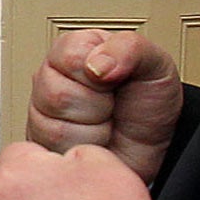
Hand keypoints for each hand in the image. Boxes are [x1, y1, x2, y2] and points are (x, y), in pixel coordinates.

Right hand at [27, 29, 183, 179]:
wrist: (156, 149)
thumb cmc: (150, 104)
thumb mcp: (155, 64)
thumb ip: (129, 49)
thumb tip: (96, 64)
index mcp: (75, 49)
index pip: (70, 56)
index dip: (100, 74)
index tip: (116, 78)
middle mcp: (52, 77)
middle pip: (57, 94)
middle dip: (97, 106)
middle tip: (112, 104)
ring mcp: (43, 111)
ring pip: (55, 126)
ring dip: (93, 130)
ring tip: (104, 123)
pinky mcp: (42, 142)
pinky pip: (54, 150)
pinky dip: (85, 149)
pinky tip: (94, 139)